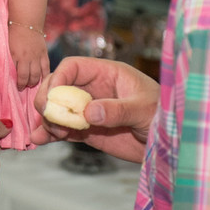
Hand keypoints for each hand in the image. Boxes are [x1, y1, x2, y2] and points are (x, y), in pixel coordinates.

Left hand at [8, 25, 48, 89]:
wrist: (26, 22)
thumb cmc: (14, 34)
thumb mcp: (9, 48)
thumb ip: (12, 60)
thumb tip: (13, 73)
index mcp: (19, 57)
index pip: (21, 76)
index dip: (20, 84)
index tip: (18, 87)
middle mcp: (29, 58)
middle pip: (31, 77)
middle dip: (28, 84)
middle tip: (25, 86)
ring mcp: (38, 56)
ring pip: (39, 74)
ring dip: (36, 81)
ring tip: (32, 84)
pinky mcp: (44, 53)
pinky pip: (46, 67)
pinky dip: (45, 74)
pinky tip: (43, 79)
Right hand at [31, 57, 159, 161]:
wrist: (170, 142)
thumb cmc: (163, 115)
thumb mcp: (143, 109)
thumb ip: (117, 110)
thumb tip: (88, 112)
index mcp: (107, 73)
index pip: (74, 67)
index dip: (59, 77)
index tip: (52, 95)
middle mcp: (94, 89)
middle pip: (59, 87)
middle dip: (47, 98)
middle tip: (46, 114)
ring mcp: (89, 111)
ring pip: (58, 109)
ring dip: (47, 119)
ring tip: (45, 133)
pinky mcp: (88, 131)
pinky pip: (64, 130)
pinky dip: (50, 134)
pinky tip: (39, 140)